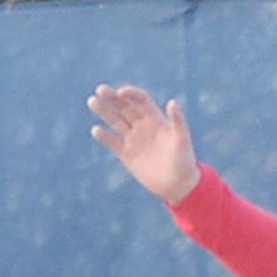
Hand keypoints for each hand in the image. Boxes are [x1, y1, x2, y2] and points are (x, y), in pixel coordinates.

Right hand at [88, 84, 200, 204]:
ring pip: (115, 120)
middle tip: (100, 90)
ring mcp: (133, 139)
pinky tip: (96, 130)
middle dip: (112, 97)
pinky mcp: (126, 154)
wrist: (178, 186)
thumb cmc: (184, 162)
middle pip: (124, 107)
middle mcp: (143, 127)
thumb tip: (172, 102)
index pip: (140, 100)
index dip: (131, 94)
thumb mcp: (182, 140)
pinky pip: (112, 141)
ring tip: (92, 101)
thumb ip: (178, 121)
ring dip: (104, 110)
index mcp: (156, 120)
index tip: (121, 93)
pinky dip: (103, 135)